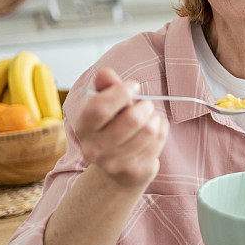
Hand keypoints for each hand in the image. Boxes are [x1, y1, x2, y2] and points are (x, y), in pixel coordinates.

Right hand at [74, 68, 168, 189]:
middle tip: (146, 104)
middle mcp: (94, 150)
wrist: (117, 170)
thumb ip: (106, 88)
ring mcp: (115, 164)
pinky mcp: (135, 171)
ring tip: (150, 117)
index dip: (121, 92)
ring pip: (149, 130)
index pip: (100, 109)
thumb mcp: (106, 107)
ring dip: (155, 117)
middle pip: (132, 120)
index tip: (134, 86)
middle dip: (145, 106)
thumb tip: (105, 73)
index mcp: (83, 129)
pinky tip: (156, 130)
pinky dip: (162, 128)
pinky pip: (159, 140)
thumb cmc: (113, 129)